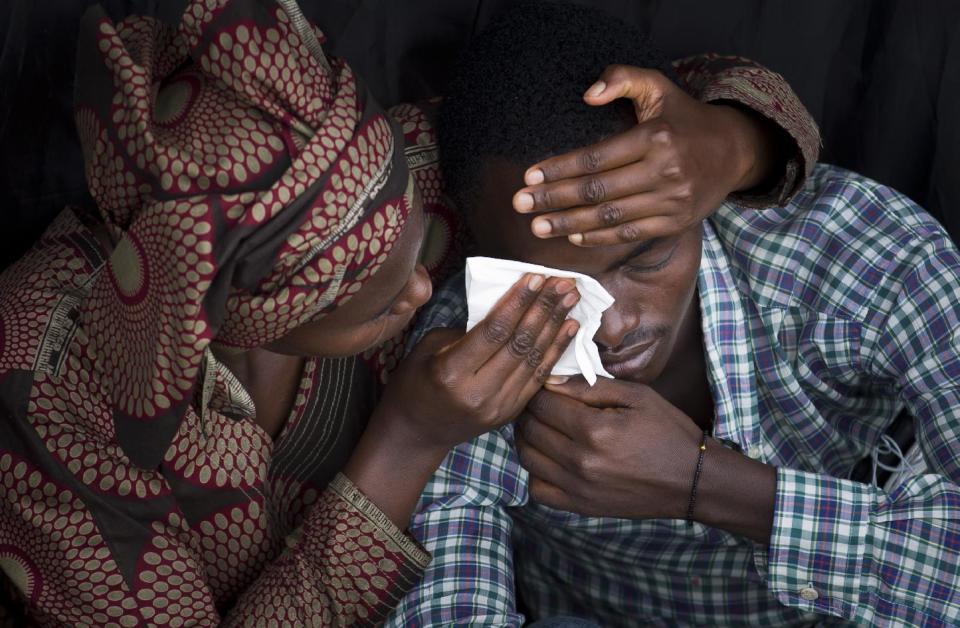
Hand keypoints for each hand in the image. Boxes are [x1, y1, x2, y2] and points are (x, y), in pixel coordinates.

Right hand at [375, 274, 580, 452]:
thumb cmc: (415, 382)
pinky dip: (555, 351)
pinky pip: (538, 378)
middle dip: (544, 309)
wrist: (416, 433)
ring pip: (534, 360)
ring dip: (555, 326)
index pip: (493, 332)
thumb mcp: (428, 348)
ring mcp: (497, 407)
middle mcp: (477, 393)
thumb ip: (466, 330)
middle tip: (563, 283)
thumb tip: (505, 307)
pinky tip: (569, 329)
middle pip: (519, 344)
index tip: (535, 277)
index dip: (518, 303)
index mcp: (450, 372)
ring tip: (571, 299)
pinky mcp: (510, 414)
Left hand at [513, 65, 782, 245]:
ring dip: (570, 225)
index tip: (530, 176)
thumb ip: (622, 79)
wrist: (733, 151)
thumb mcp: (658, 87)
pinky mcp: (676, 223)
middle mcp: (666, 170)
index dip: (560, 169)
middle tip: (521, 205)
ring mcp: (672, 200)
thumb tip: (587, 95)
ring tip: (539, 228)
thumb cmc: (684, 118)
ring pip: (610, 217)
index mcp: (656, 137)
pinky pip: (630, 233)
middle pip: (598, 190)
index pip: (596, 157)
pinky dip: (599, 238)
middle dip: (554, 199)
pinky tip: (574, 237)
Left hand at [516, 377, 702, 519]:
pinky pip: (538, 489)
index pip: (542, 403)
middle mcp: (580, 461)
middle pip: (530, 428)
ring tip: (541, 426)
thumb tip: (549, 381)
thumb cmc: (667, 431)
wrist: (692, 480)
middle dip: (529, 410)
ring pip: (527, 457)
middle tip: (540, 402)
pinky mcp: (580, 507)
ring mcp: (578, 487)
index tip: (543, 386)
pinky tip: (549, 457)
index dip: (537, 390)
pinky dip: (535, 471)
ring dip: (527, 437)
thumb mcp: (636, 396)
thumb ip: (590, 387)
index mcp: (594, 429)